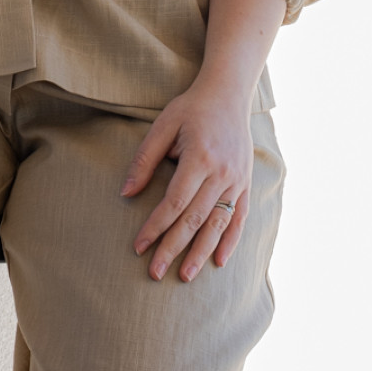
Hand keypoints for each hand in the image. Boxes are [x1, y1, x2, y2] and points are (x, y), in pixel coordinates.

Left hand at [121, 81, 253, 282]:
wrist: (229, 94)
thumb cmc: (191, 108)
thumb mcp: (163, 125)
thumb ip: (144, 159)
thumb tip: (125, 193)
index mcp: (200, 157)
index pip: (175, 203)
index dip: (156, 227)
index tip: (139, 246)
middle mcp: (222, 173)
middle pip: (194, 219)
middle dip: (173, 248)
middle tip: (155, 273)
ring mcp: (237, 180)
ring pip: (217, 225)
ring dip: (200, 253)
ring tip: (184, 275)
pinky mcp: (245, 184)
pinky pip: (238, 219)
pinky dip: (230, 242)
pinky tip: (219, 262)